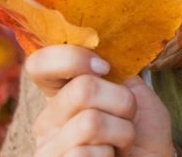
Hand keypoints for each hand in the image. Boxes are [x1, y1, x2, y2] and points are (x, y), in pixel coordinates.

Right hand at [26, 45, 175, 156]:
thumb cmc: (143, 129)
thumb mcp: (132, 89)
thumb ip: (113, 67)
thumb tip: (100, 36)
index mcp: (61, 94)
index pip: (39, 64)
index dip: (72, 58)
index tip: (105, 67)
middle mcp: (48, 120)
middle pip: (82, 89)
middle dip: (123, 102)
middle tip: (127, 117)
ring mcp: (48, 148)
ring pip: (90, 122)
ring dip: (122, 132)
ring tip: (122, 142)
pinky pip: (86, 153)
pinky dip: (112, 154)